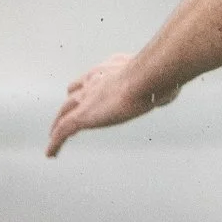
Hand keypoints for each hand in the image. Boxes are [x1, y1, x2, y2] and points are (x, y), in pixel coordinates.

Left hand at [45, 53, 175, 156]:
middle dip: (70, 104)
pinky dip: (55, 143)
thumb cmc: (160, 75)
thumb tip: (171, 92)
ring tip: (54, 135)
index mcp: (112, 68)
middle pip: (74, 93)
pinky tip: (50, 154)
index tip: (86, 92)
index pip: (93, 77)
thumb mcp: (162, 78)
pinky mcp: (82, 116)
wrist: (146, 76)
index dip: (89, 87)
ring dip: (59, 123)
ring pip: (64, 113)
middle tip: (66, 114)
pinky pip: (62, 131)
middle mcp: (94, 80)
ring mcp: (87, 98)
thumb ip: (163, 85)